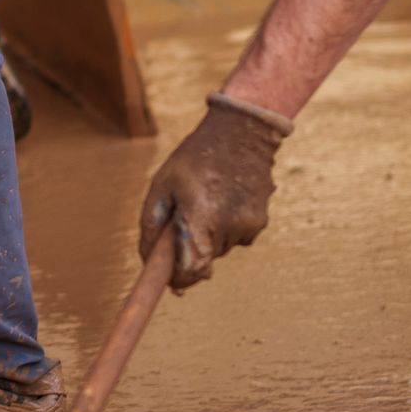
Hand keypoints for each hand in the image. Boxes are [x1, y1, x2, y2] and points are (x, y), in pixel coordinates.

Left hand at [136, 94, 289, 286]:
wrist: (242, 131)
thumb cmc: (194, 158)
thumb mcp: (162, 185)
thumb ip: (152, 226)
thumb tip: (149, 260)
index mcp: (201, 217)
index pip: (191, 270)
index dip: (178, 279)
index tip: (170, 280)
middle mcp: (229, 226)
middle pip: (204, 260)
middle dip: (190, 248)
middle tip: (183, 216)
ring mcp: (249, 225)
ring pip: (221, 249)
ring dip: (209, 236)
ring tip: (207, 199)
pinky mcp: (261, 221)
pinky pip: (237, 238)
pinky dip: (227, 228)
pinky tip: (225, 199)